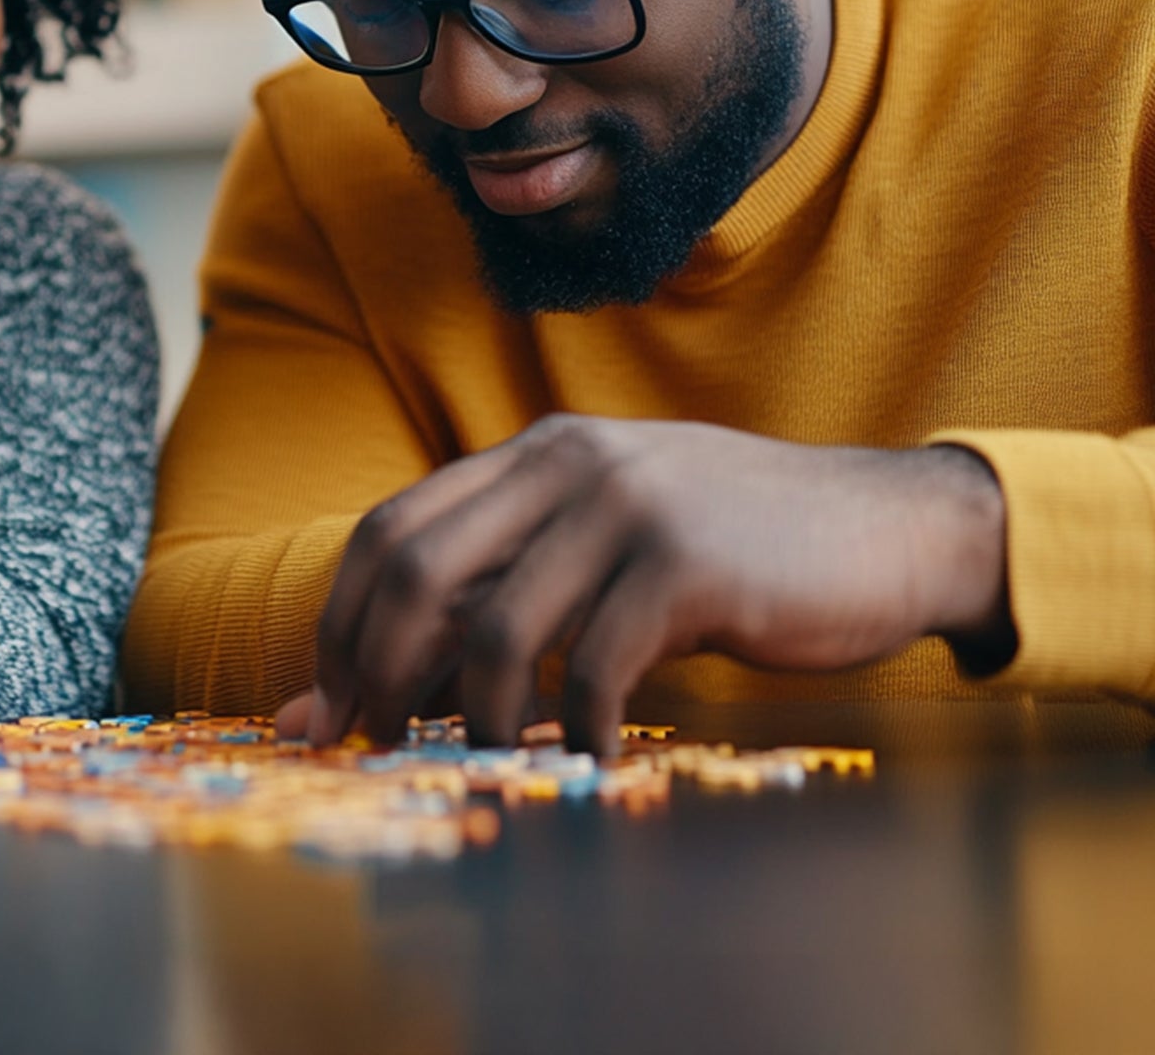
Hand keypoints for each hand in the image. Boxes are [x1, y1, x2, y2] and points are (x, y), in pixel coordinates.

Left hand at [286, 416, 1011, 756]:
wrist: (885, 525)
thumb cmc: (734, 549)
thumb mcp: (608, 539)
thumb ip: (510, 588)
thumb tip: (393, 680)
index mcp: (534, 453)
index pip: (391, 527)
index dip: (343, 620)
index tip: (328, 704)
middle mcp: (565, 462)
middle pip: (416, 570)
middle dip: (376, 670)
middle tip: (374, 745)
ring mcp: (625, 505)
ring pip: (495, 627)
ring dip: (471, 716)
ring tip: (483, 760)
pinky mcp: (686, 562)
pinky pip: (594, 665)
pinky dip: (575, 727)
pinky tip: (589, 755)